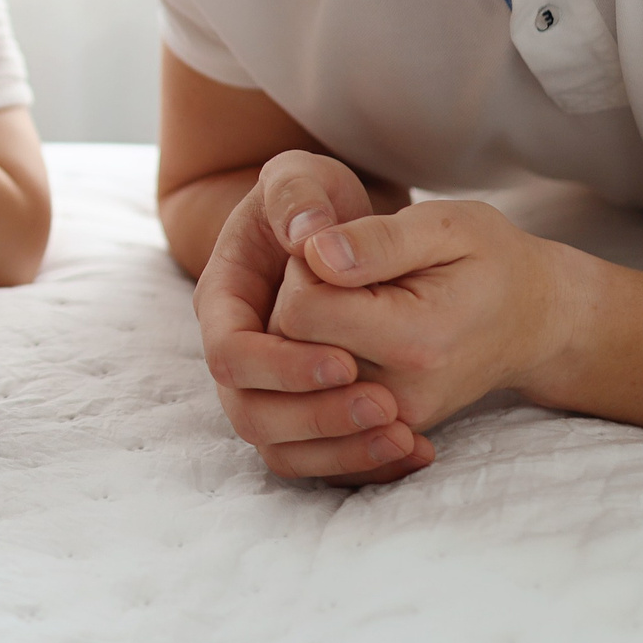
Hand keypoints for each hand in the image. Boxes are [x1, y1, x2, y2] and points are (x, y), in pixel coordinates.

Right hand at [193, 151, 433, 483]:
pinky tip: (418, 449)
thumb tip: (308, 239)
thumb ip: (298, 195)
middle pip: (251, 414)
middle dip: (315, 417)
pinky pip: (320, 461)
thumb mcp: (302, 175)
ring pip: (283, 449)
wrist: (337, 234)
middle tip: (382, 404)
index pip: (231, 353)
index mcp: (225, 299)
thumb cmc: (314, 200)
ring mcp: (270, 388)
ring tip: (404, 433)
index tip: (343, 360)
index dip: (280, 365)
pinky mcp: (307, 411)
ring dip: (341, 452)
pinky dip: (364, 466)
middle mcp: (241, 353)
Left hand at [270, 198, 576, 434]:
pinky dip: (317, 364)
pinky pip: (317, 401)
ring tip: (353, 302)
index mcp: (414, 340)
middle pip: (290, 346)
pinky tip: (353, 333)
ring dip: (306, 333)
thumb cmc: (490, 261)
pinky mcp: (385, 427)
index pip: (302, 311)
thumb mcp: (446, 226)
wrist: (534, 322)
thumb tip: (314, 253)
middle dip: (299, 300)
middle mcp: (400, 394)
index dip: (302, 268)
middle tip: (344, 272)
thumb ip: (378, 239)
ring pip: (296, 376)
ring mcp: (393, 419)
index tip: (336, 249)